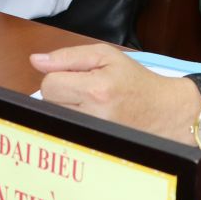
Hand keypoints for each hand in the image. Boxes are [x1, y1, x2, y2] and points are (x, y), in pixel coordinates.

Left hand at [32, 44, 200, 143]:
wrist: (164, 111)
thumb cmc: (136, 81)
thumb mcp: (105, 55)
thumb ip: (67, 56)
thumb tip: (36, 61)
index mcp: (96, 89)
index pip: (49, 84)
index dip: (58, 75)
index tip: (77, 76)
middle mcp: (93, 115)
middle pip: (49, 102)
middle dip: (62, 92)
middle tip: (86, 88)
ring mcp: (94, 133)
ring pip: (56, 117)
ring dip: (67, 107)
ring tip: (91, 102)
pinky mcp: (95, 143)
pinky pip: (68, 130)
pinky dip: (74, 121)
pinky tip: (92, 116)